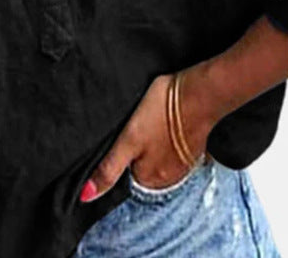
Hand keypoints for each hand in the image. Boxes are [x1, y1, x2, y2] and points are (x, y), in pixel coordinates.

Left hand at [79, 65, 214, 202]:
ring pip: (158, 156)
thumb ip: (109, 168)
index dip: (120, 154)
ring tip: (153, 120)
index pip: (125, 175)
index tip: (123, 135)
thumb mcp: (129, 139)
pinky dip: (169, 135)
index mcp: (150, 181)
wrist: (201, 91)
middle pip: (143, 167)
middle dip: (137, 149)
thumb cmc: (163, 111)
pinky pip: (174, 147)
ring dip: (154, 142)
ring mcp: (184, 164)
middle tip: (136, 124)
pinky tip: (167, 119)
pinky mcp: (194, 147)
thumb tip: (86, 196)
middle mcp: (169, 179)